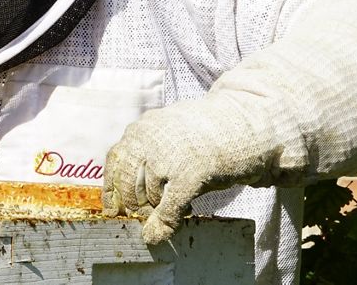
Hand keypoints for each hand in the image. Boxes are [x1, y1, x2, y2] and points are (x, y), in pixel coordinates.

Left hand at [102, 100, 271, 244]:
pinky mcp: (189, 174)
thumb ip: (145, 154)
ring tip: (175, 207)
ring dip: (156, 211)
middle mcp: (150, 140)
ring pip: (149, 197)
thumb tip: (123, 189)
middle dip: (136, 205)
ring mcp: (169, 156)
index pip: (115, 160)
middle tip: (149, 213)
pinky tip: (163, 232)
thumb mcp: (168, 135)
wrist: (245, 125)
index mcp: (143, 128)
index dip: (111, 189)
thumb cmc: (206, 134)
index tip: (111, 208)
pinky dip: (164, 224)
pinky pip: (169, 207)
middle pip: (128, 184)